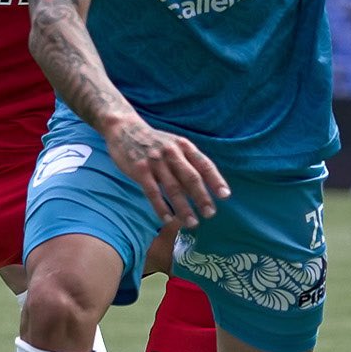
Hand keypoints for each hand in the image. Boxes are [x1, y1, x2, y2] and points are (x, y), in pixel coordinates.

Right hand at [103, 116, 229, 228]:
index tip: (225, 195)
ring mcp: (155, 161)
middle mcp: (172, 153)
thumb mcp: (174, 145)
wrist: (125, 129)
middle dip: (202, 197)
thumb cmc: (154, 142)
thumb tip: (201, 189)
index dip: (216, 180)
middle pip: (191, 178)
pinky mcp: (140, 169)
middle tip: (210, 213)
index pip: (204, 165)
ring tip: (192, 223)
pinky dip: (161, 207)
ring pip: (173, 188)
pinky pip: (152, 192)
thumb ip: (187, 163)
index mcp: (184, 146)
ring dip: (184, 207)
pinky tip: (168, 219)